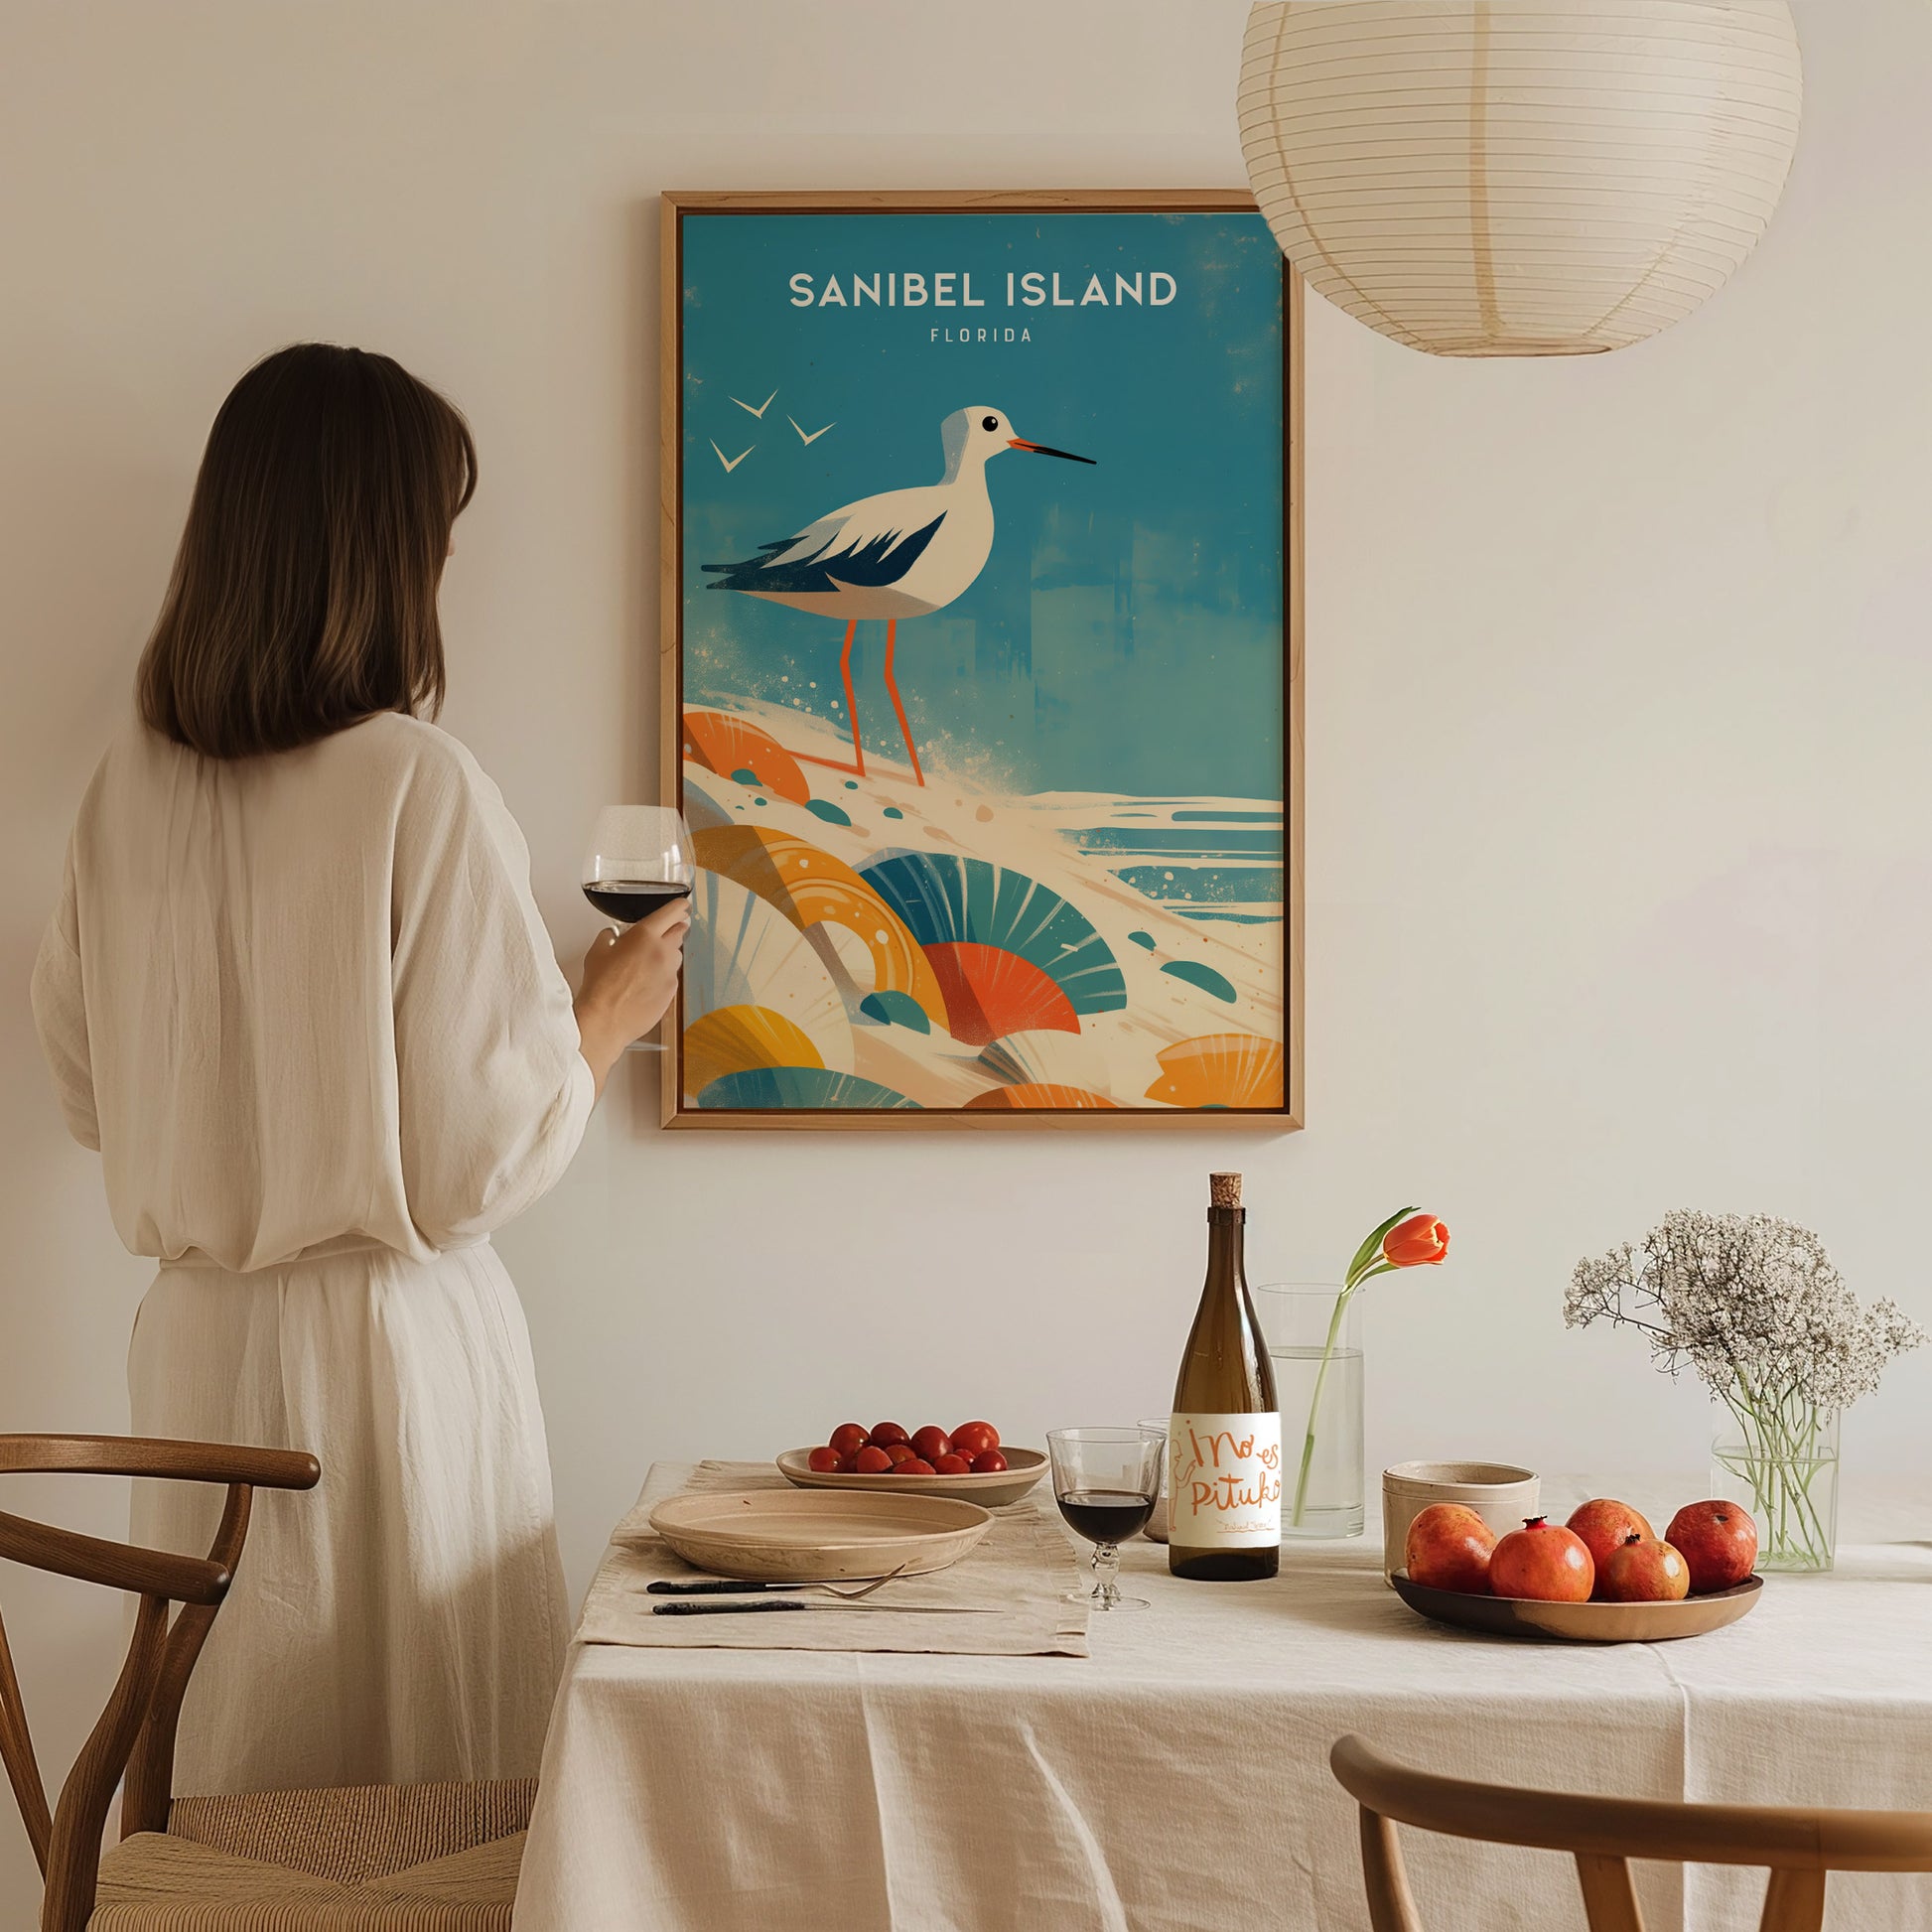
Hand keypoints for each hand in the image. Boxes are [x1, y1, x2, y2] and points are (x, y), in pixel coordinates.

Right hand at [574, 896, 690, 1095]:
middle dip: (672, 930)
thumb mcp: (597, 952)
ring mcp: (670, 973)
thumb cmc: (600, 987)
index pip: (673, 911)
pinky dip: (663, 976)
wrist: (605, 1020)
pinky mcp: (672, 992)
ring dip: (667, 955)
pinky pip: (672, 977)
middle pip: (680, 932)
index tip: (682, 906)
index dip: (680, 906)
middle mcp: (663, 952)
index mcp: (645, 935)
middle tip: (661, 934)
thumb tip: (613, 935)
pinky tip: (645, 984)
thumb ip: (609, 937)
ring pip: (676, 956)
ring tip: (646, 965)